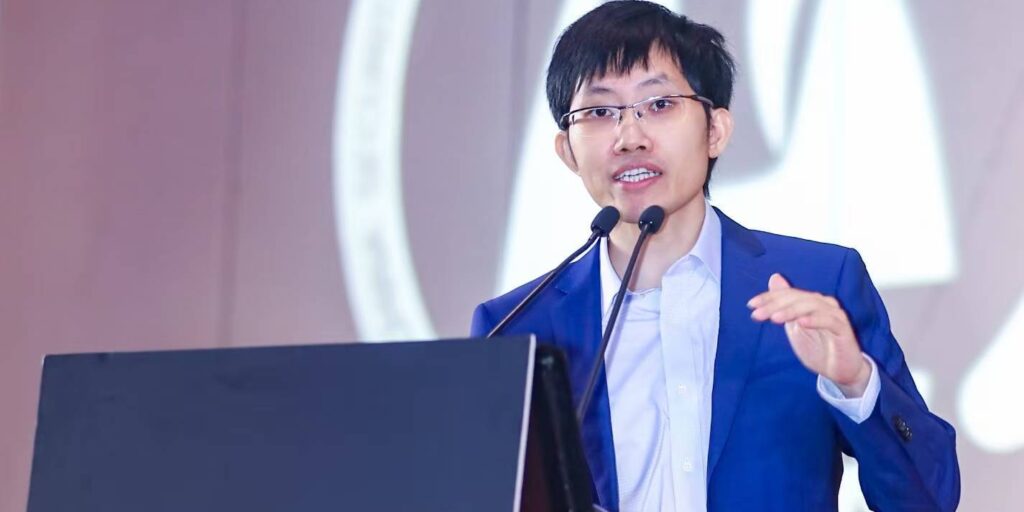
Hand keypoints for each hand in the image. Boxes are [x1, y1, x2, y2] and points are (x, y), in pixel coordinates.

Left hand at [747, 273, 870, 396]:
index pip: (788, 294)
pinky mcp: (843, 329)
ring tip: (774, 318)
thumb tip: (774, 277)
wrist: (839, 371)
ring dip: (791, 311)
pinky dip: (814, 320)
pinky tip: (800, 323)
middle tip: (757, 314)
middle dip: (775, 305)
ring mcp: (835, 315)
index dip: (768, 297)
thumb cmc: (817, 348)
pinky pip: (829, 320)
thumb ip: (784, 305)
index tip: (751, 305)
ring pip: (811, 305)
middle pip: (797, 298)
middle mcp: (823, 303)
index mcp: (811, 301)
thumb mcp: (794, 327)